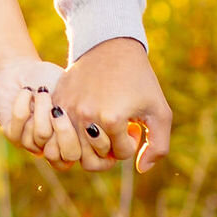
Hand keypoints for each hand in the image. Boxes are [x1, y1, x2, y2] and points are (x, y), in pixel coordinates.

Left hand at [0, 57, 85, 170]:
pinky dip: (23, 104)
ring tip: (41, 91)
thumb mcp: (71, 92)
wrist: (21, 70)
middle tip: (58, 108)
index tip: (80, 112)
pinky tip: (26, 92)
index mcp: (68, 140)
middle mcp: (50, 147)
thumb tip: (95, 127)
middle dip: (63, 129)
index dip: (80, 139)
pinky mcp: (12, 135)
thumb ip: (82, 111)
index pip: (76, 155)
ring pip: (41, 136)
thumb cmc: (51, 80)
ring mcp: (31, 143)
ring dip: (42, 108)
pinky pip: (20, 127)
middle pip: (59, 156)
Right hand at [52, 37, 173, 175]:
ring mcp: (67, 109)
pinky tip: (85, 121)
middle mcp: (85, 116)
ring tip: (101, 128)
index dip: (131, 141)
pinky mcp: (56, 102)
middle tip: (117, 130)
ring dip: (90, 144)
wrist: (111, 46)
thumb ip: (158, 146)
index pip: (121, 154)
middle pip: (94, 160)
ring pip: (74, 152)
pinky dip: (71, 135)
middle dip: (109, 149)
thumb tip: (141, 169)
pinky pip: (57, 135)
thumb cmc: (139, 80)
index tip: (133, 122)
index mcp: (112, 119)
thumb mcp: (159, 111)